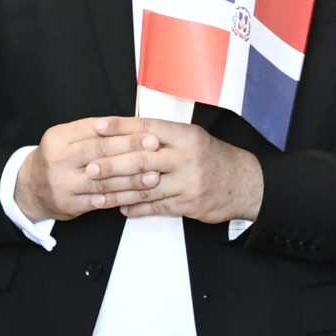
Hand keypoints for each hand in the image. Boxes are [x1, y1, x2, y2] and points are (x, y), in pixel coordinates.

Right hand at [16, 116, 170, 222]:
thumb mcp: (65, 138)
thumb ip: (91, 132)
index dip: (123, 132)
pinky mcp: (69, 205)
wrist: (29, 188)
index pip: (94, 132)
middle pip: (99, 153)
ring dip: (131, 178)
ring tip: (154, 175)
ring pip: (103, 181)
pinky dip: (120, 198)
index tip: (147, 131)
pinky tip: (138, 195)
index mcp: (58, 138)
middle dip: (130, 150)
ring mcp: (63, 185)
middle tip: (155, 147)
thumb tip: (129, 125)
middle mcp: (58, 160)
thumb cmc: (56, 158)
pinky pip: (100, 202)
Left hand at [93, 119, 263, 224]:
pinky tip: (121, 207)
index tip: (98, 127)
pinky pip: (156, 207)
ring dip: (118, 192)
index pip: (147, 127)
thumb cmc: (214, 158)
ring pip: (145, 187)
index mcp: (186, 136)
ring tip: (98, 193)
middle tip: (90, 168)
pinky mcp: (188, 205)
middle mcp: (187, 157)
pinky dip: (137, 208)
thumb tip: (127, 132)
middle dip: (112, 164)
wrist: (244, 183)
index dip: (120, 127)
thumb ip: (163, 136)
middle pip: (142, 159)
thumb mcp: (193, 138)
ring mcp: (188, 183)